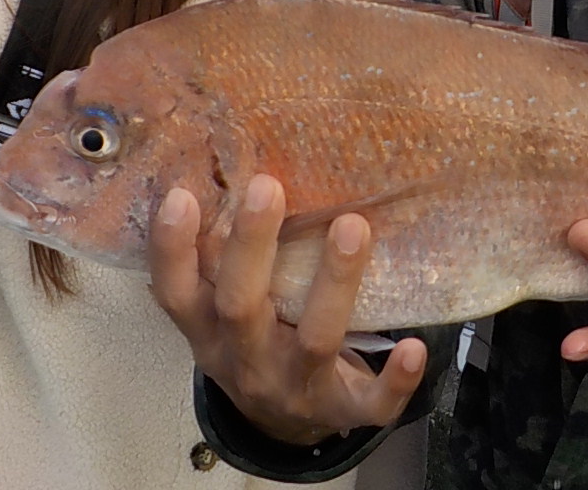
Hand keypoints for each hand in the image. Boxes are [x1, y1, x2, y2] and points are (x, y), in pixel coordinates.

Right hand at [148, 173, 425, 445]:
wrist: (281, 425)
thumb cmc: (256, 340)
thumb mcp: (223, 307)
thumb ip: (221, 255)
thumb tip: (231, 162)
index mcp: (209, 330)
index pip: (176, 292)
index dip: (172, 248)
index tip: (181, 194)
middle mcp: (245, 360)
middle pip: (240, 306)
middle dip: (253, 247)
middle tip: (269, 186)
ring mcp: (295, 388)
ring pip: (314, 340)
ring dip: (334, 284)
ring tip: (353, 226)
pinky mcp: (344, 409)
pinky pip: (372, 402)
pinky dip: (395, 378)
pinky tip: (415, 346)